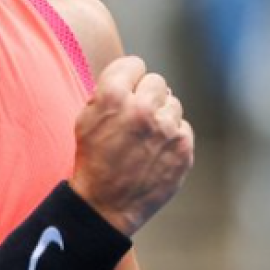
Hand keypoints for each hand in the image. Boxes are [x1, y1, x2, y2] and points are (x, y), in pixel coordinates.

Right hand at [68, 56, 194, 235]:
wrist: (105, 205)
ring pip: (173, 103)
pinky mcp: (184, 149)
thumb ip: (107, 91)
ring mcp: (167, 130)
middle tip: (136, 114)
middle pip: (157, 81)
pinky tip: (156, 150)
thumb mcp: (85, 117)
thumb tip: (131, 78)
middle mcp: (143, 108)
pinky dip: (173, 136)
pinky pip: (183, 127)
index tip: (126, 90)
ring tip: (145, 136)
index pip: (135, 64)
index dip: (128, 77)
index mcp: (114, 96)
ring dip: (161, 115)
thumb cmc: (93, 159)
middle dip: (146, 94)